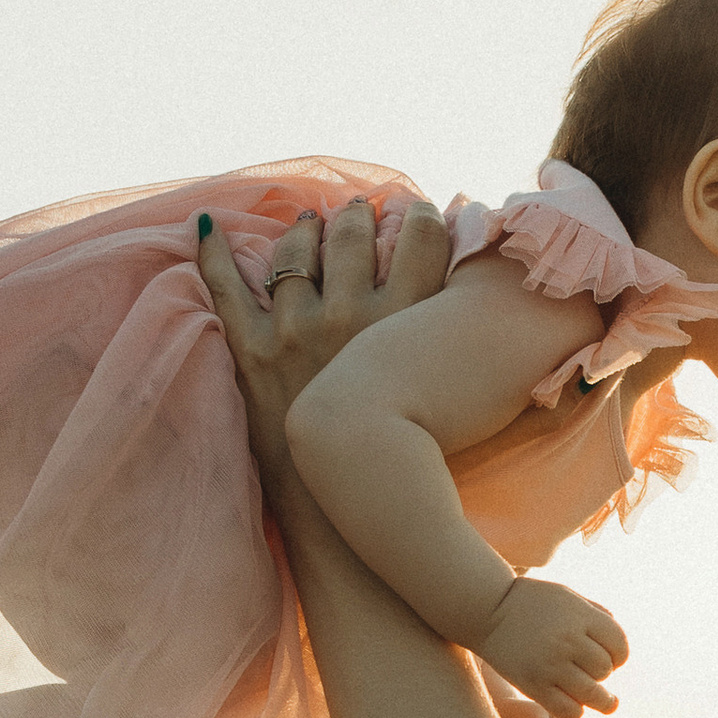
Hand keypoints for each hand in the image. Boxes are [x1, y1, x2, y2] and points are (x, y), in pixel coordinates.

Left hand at [195, 195, 453, 492]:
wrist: (344, 507)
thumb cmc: (413, 461)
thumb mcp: (460, 400)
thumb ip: (471, 350)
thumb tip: (509, 325)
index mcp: (404, 321)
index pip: (420, 238)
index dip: (418, 215)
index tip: (413, 211)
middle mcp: (349, 314)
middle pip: (352, 235)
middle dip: (356, 215)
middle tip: (358, 211)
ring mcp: (296, 330)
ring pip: (296, 251)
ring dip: (304, 229)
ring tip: (310, 222)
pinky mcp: (254, 352)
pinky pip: (225, 290)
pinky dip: (212, 256)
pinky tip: (209, 226)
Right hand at [476, 575, 629, 717]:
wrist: (487, 610)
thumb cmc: (531, 603)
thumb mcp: (567, 597)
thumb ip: (595, 615)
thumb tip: (618, 645)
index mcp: (580, 616)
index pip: (619, 645)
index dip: (619, 655)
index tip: (611, 658)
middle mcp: (568, 640)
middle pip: (605, 669)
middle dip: (602, 672)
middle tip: (590, 671)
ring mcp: (551, 665)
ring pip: (592, 694)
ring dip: (598, 698)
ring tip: (601, 700)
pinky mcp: (534, 685)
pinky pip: (568, 709)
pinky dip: (576, 710)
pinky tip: (573, 703)